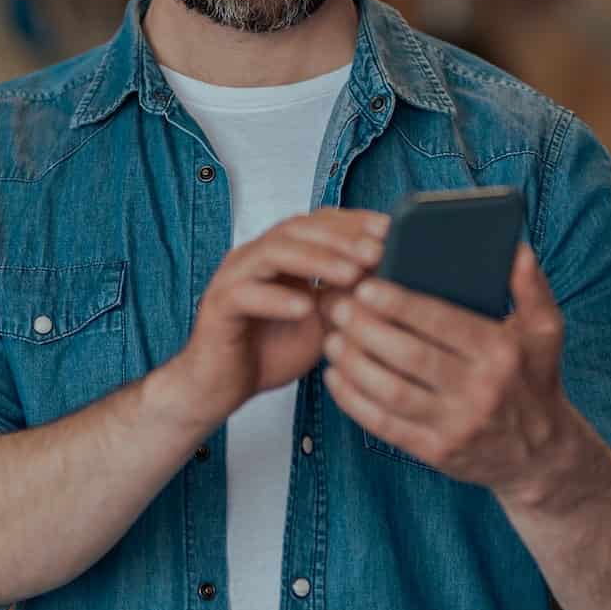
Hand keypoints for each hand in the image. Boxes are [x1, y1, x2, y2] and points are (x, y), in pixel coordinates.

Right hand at [166, 208, 388, 430]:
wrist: (222, 387)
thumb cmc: (270, 351)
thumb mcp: (323, 320)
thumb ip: (347, 296)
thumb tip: (392, 276)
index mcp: (280, 254)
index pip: (318, 222)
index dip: (354, 222)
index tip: (391, 230)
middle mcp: (255, 257)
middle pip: (298, 228)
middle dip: (342, 237)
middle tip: (378, 250)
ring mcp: (233, 278)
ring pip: (273, 252)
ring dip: (316, 260)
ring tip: (352, 274)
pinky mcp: (218, 306)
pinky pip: (246, 294)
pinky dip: (277, 298)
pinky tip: (305, 307)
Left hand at [322, 242, 593, 508]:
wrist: (543, 456)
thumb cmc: (535, 381)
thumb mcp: (546, 332)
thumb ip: (531, 287)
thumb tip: (515, 247)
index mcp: (501, 353)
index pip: (443, 323)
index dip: (400, 305)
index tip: (366, 286)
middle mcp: (479, 390)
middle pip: (410, 356)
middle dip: (365, 329)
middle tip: (338, 306)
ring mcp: (457, 425)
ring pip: (391, 392)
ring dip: (354, 364)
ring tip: (331, 338)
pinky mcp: (437, 452)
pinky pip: (385, 425)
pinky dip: (353, 401)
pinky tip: (335, 377)